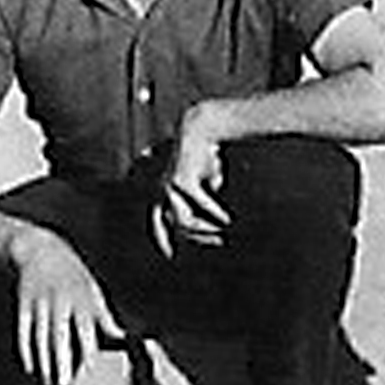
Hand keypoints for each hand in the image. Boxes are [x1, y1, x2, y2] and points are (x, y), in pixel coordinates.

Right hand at [8, 226, 120, 384]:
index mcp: (81, 297)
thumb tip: (120, 337)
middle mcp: (60, 301)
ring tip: (47, 382)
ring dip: (43, 362)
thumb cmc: (73, 275)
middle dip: (61, 360)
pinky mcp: (23, 305)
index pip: (85, 327)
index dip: (87, 347)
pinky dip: (26, 352)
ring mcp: (40, 303)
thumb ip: (103, 316)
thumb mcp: (92, 290)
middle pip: (59, 335)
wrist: (41, 250)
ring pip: (40, 337)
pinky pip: (23, 332)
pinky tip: (30, 368)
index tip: (90, 368)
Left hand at [152, 110, 231, 257]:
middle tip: (217, 241)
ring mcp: (169, 187)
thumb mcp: (204, 180)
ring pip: (185, 219)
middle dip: (193, 237)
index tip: (170, 256)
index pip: (157, 223)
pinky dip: (214, 213)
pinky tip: (226, 219)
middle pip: (174, 225)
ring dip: (204, 228)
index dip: (161, 241)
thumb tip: (216, 214)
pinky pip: (200, 203)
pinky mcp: (182, 180)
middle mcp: (161, 191)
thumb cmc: (204, 154)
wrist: (200, 128)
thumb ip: (205, 196)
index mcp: (161, 192)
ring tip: (222, 232)